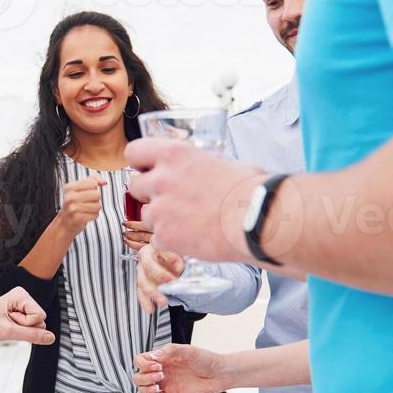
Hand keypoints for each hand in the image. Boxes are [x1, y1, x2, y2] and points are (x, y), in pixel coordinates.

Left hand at [0, 287, 55, 345]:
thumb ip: (32, 335)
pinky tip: (7, 327)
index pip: (40, 315)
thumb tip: (51, 338)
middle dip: (24, 327)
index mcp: (21, 294)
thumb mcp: (9, 331)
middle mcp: (23, 298)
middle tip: (6, 323)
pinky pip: (30, 328)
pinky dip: (19, 332)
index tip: (9, 319)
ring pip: (36, 326)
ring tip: (6, 325)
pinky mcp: (20, 315)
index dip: (25, 324)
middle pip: (40, 320)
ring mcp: (22, 307)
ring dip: (21, 331)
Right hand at [57, 175, 106, 236]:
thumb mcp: (80, 188)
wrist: (65, 223)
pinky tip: (86, 215)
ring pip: (98, 205)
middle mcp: (70, 197)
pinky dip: (93, 216)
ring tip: (87, 209)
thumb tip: (104, 182)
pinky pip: (95, 215)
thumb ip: (93, 179)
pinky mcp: (78, 219)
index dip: (93, 188)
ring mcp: (73, 208)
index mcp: (69, 187)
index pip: (93, 183)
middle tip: (87, 202)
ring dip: (95, 208)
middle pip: (97, 194)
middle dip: (96, 199)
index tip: (85, 193)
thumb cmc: (75, 203)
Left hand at [126, 138, 264, 262]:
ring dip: (161, 219)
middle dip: (149, 193)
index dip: (140, 163)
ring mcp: (160, 209)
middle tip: (171, 200)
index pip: (134, 152)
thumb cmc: (251, 190)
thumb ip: (200, 164)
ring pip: (145, 215)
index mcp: (174, 154)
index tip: (148, 170)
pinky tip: (193, 238)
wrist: (258, 221)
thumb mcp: (222, 162)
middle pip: (134, 186)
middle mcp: (161, 179)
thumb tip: (204, 167)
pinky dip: (171, 241)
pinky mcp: (164, 236)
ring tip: (188, 222)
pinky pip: (157, 239)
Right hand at [133, 344, 229, 392]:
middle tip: (160, 374)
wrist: (218, 374)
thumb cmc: (204, 359)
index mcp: (162, 358)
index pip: (140, 360)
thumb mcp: (188, 350)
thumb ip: (170, 351)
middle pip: (138, 375)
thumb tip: (153, 356)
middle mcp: (161, 370)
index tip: (156, 364)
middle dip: (144, 376)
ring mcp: (164, 383)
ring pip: (142, 388)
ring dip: (145, 388)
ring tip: (157, 386)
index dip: (143, 363)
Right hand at [135, 243, 183, 312]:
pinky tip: (151, 309)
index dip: (170, 258)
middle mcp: (145, 258)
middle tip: (171, 282)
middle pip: (148, 265)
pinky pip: (141, 293)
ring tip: (163, 301)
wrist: (171, 262)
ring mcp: (142, 272)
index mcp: (155, 246)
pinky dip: (145, 302)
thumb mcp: (180, 253)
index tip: (180, 267)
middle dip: (159, 275)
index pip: (160, 249)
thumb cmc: (174, 255)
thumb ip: (180, 258)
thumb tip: (179, 267)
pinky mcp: (142, 284)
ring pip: (143, 281)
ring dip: (153, 292)